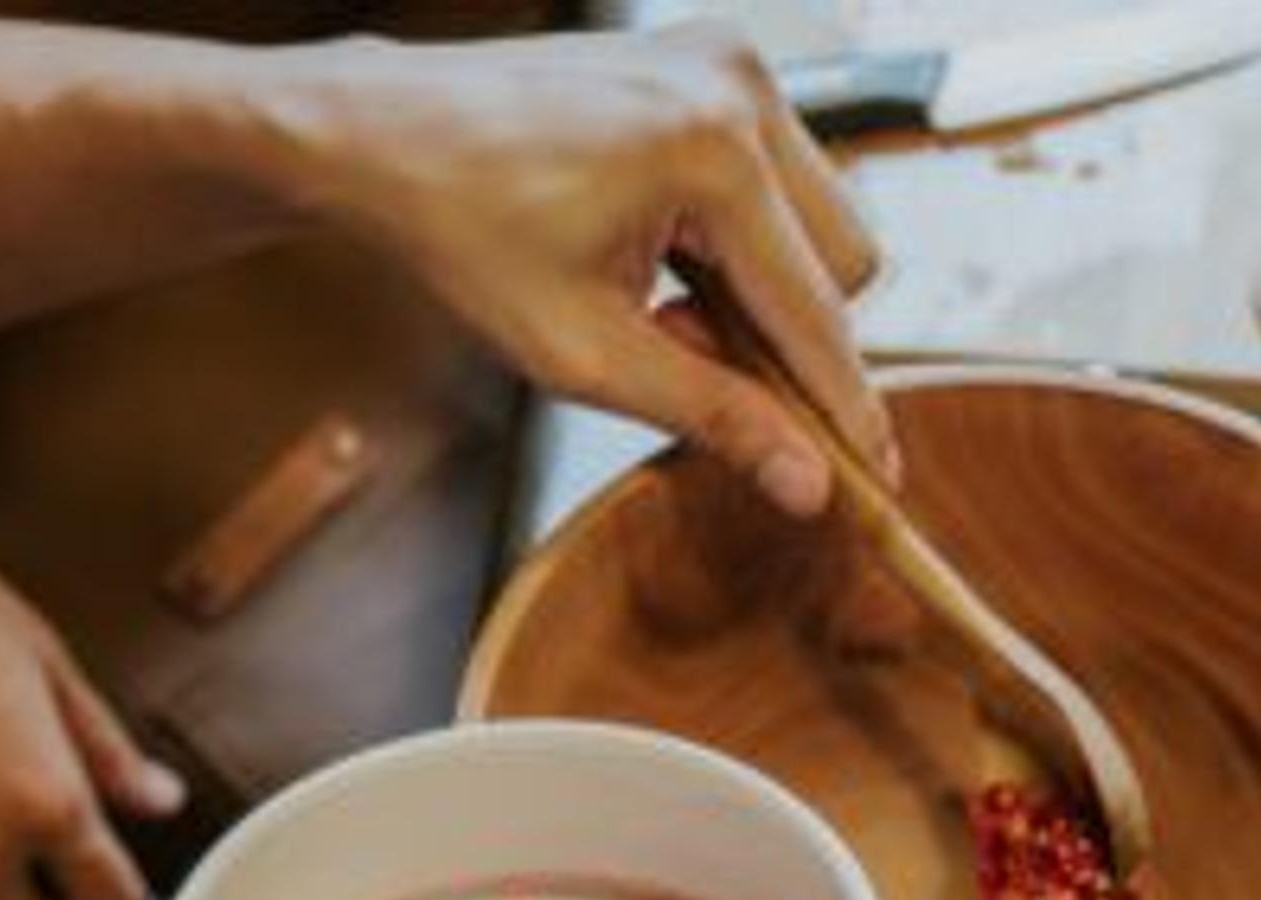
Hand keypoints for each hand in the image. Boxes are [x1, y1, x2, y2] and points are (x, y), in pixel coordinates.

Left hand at [285, 24, 891, 516]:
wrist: (384, 134)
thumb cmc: (461, 232)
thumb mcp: (583, 351)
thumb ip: (711, 414)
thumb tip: (805, 483)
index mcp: (713, 152)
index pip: (817, 312)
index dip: (843, 406)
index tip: (876, 479)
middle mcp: (740, 87)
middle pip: (845, 260)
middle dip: (783, 330)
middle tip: (679, 350)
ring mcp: (731, 59)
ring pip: (822, 217)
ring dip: (763, 281)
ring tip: (660, 298)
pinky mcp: (715, 56)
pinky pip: (781, 173)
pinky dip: (741, 231)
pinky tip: (663, 249)